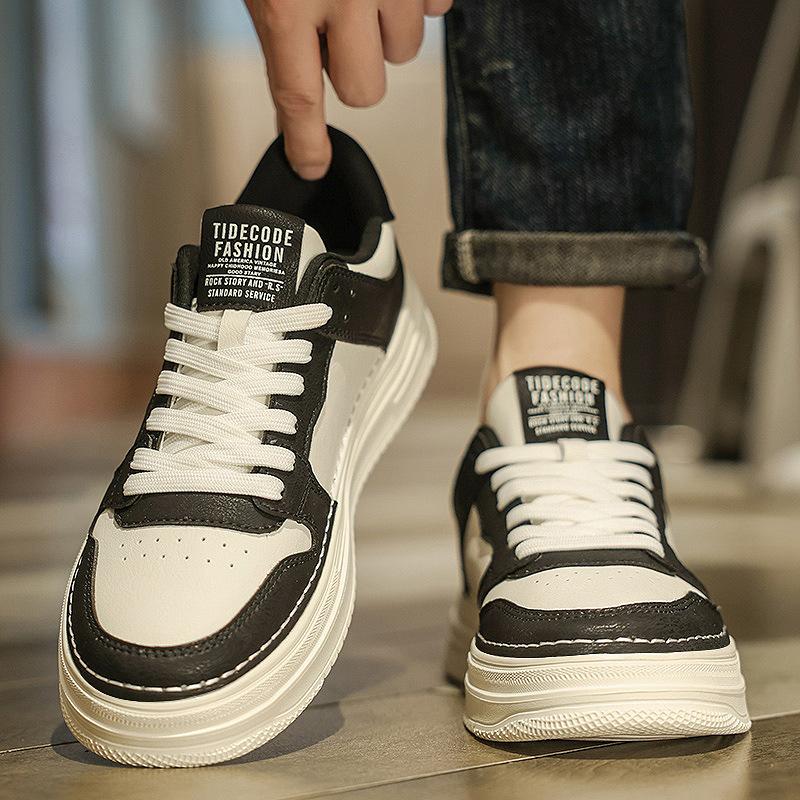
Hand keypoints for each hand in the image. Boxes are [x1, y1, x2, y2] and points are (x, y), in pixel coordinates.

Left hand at [244, 0, 452, 178]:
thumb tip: (291, 115)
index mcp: (285, 3)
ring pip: (404, 51)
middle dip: (355, 73)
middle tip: (340, 38)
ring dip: (387, 33)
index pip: (298, 97)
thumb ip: (281, 39)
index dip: (306, 142)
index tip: (312, 167)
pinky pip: (437, 9)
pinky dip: (419, 1)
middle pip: (364, 89)